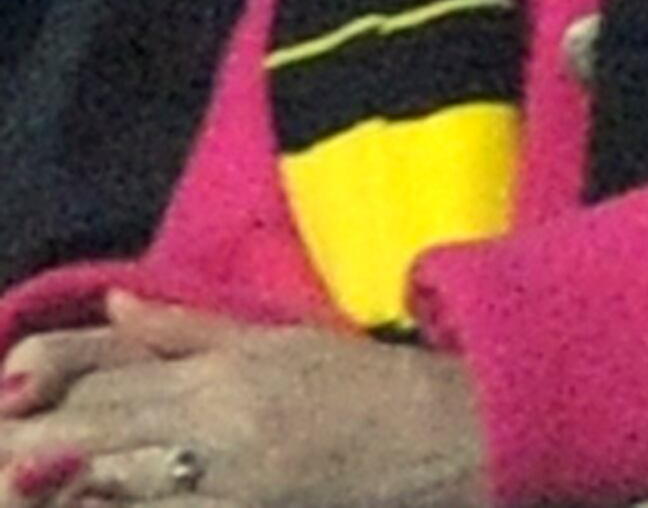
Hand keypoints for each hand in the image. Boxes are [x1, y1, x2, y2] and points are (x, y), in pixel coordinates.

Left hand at [0, 297, 483, 507]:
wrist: (457, 435)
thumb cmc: (370, 389)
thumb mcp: (279, 343)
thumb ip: (188, 329)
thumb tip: (111, 306)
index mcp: (222, 369)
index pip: (100, 373)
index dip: (41, 382)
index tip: (9, 394)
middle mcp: (215, 421)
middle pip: (89, 432)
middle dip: (29, 450)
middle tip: (10, 459)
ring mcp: (226, 483)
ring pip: (112, 487)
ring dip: (71, 485)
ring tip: (36, 481)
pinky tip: (111, 500)